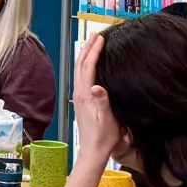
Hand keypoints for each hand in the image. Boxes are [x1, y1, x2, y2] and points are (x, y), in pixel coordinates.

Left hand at [72, 34, 123, 163]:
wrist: (93, 152)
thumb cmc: (103, 138)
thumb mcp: (107, 120)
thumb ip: (102, 102)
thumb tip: (96, 86)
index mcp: (85, 96)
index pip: (88, 67)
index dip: (94, 51)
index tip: (101, 38)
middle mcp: (79, 94)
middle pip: (80, 65)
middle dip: (87, 48)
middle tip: (96, 34)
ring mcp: (79, 97)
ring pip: (80, 70)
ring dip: (86, 55)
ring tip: (93, 44)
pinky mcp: (81, 101)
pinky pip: (82, 77)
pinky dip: (86, 65)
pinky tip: (92, 65)